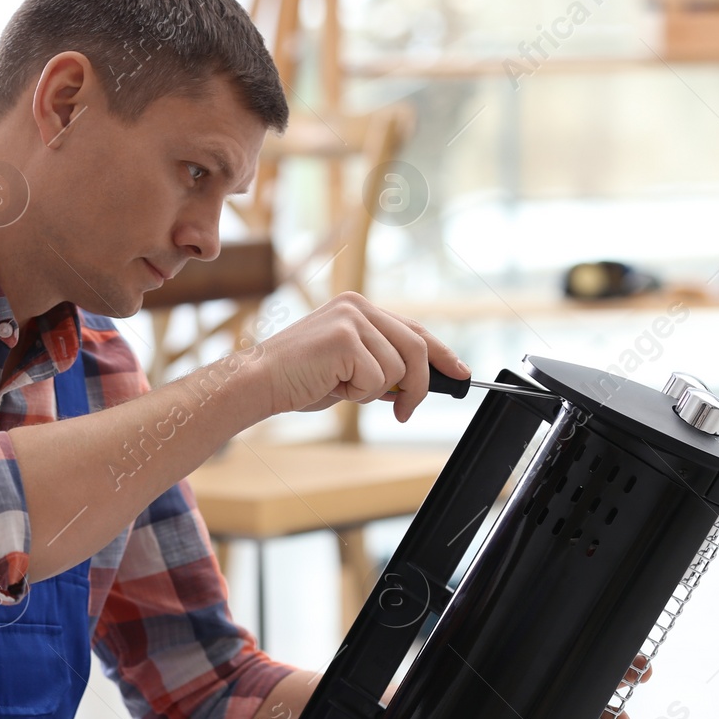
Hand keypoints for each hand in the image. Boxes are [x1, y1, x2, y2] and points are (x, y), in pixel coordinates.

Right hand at [250, 291, 469, 422]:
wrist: (258, 382)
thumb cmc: (297, 379)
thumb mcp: (348, 369)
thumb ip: (380, 367)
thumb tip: (416, 385)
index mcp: (358, 308)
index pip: (414, 329)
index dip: (443, 353)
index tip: (461, 373)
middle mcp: (358, 306)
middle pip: (416, 348)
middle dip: (418, 387)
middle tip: (405, 412)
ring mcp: (351, 319)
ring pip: (397, 370)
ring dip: (372, 391)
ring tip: (339, 386)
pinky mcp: (345, 338)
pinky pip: (376, 380)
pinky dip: (357, 394)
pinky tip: (330, 385)